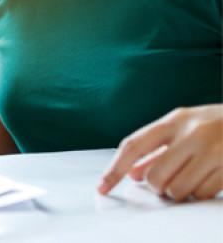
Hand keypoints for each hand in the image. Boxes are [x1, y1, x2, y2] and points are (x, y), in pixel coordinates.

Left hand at [98, 104, 222, 199]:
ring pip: (177, 190)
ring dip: (178, 192)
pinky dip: (199, 193)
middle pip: (155, 176)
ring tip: (189, 178)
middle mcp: (193, 133)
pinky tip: (207, 179)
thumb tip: (132, 173)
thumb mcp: (184, 128)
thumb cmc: (216, 125)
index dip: (114, 169)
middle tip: (166, 182)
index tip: (103, 186)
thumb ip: (157, 150)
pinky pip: (202, 194)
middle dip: (157, 186)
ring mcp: (215, 151)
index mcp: (175, 120)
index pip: (134, 146)